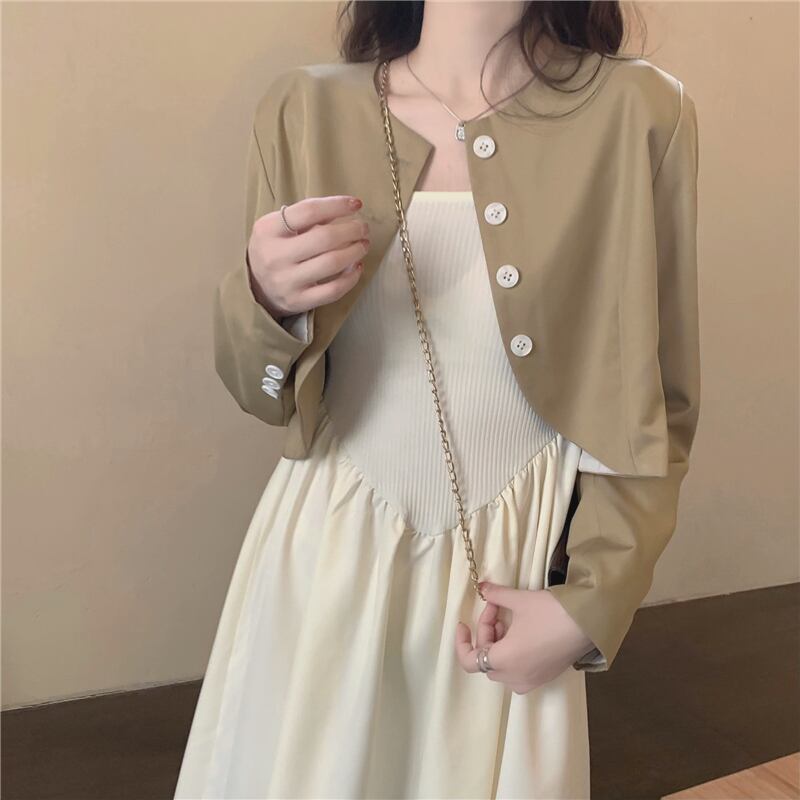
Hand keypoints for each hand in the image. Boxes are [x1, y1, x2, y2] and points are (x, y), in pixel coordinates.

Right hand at [247, 195, 370, 319]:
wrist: (255, 287)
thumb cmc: (274, 249)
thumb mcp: (278, 227)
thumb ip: (307, 217)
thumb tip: (346, 208)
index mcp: (269, 230)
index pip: (308, 211)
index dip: (336, 205)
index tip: (355, 204)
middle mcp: (276, 256)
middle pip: (324, 238)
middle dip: (351, 230)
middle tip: (363, 228)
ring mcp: (287, 281)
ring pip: (332, 263)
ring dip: (355, 251)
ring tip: (363, 244)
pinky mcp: (299, 301)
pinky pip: (333, 290)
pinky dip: (351, 277)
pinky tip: (357, 266)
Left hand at [454, 581, 594, 693]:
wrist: (589, 622)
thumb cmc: (550, 613)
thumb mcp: (518, 601)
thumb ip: (496, 596)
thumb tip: (482, 587)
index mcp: (504, 661)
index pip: (469, 661)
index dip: (461, 642)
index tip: (463, 623)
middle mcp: (515, 677)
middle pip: (486, 661)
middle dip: (485, 635)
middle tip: (496, 610)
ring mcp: (532, 680)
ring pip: (501, 667)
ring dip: (498, 644)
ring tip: (508, 619)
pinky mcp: (545, 676)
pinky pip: (518, 671)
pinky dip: (512, 653)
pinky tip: (522, 631)